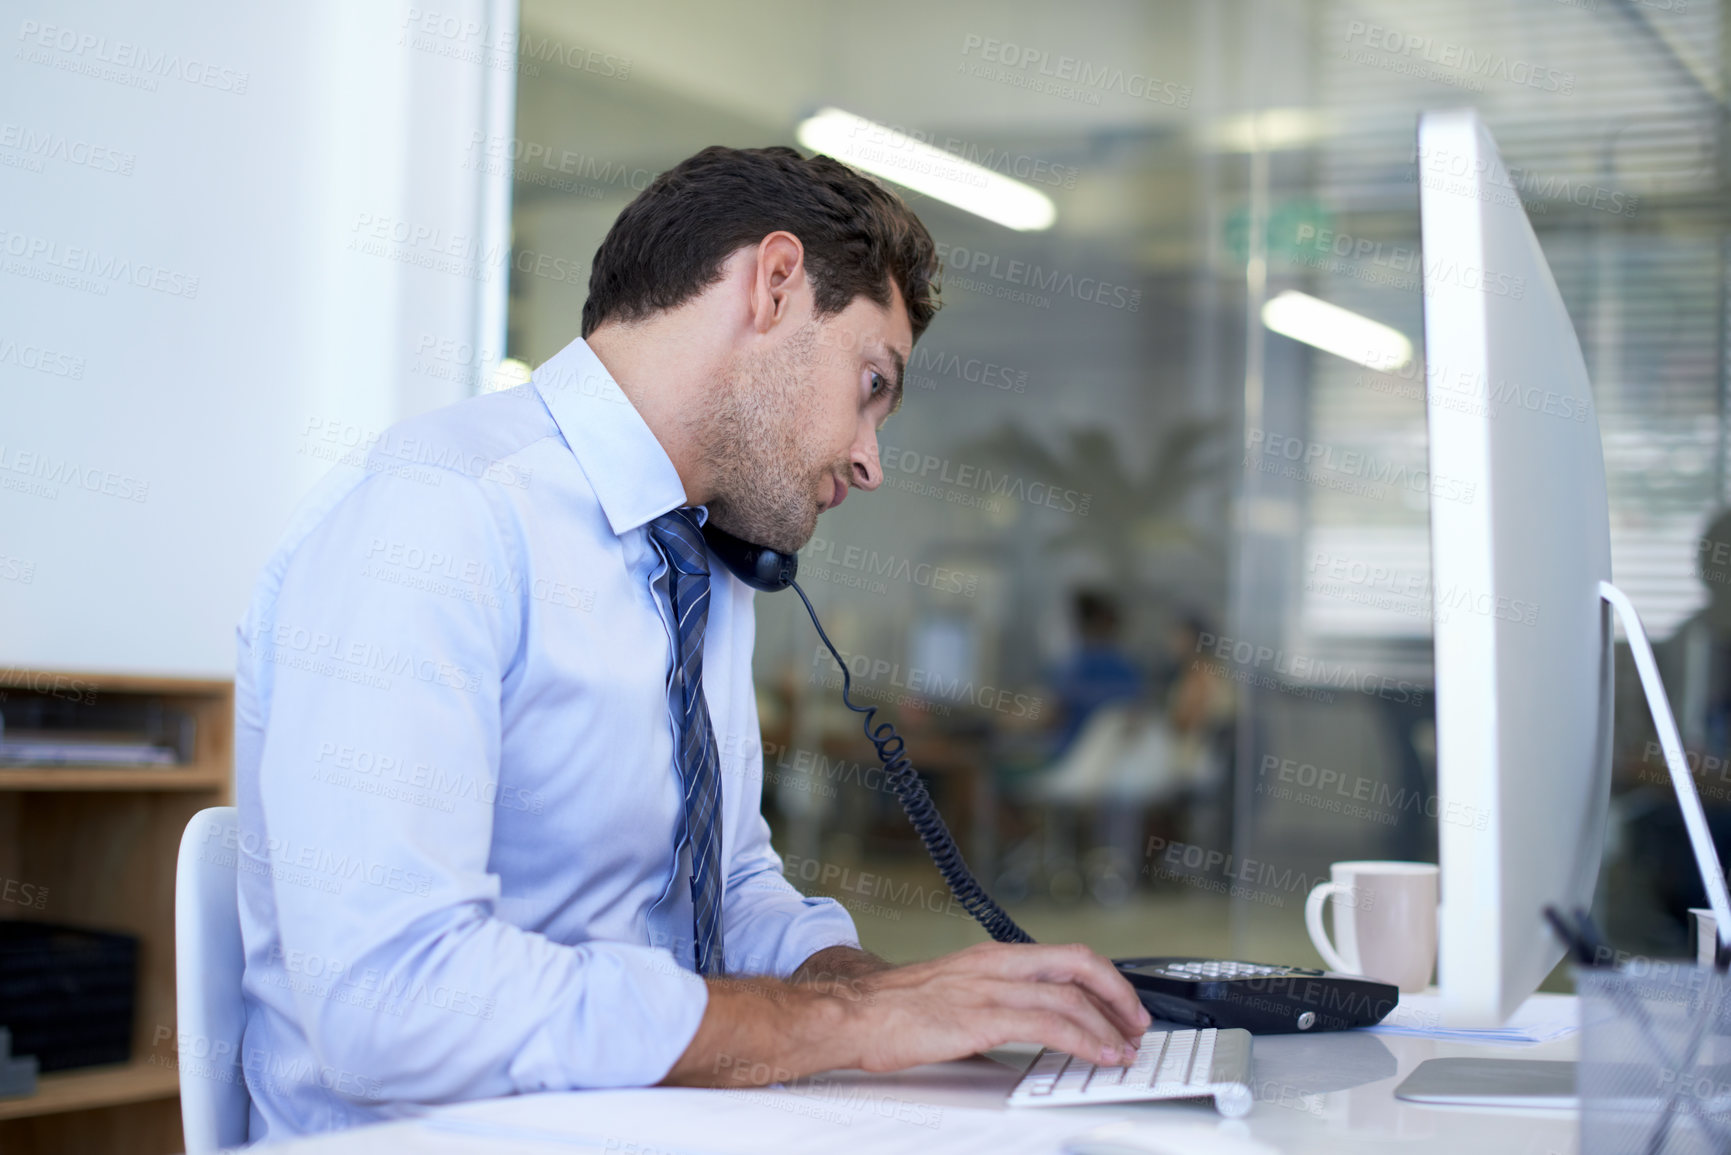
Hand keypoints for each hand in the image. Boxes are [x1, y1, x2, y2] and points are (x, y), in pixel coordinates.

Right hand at [842, 941, 1150, 1071]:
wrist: (853, 1013)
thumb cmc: (894, 1010)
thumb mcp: (954, 993)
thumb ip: (993, 1003)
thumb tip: (1027, 1029)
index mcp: (991, 957)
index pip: (1066, 956)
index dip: (1104, 979)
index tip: (1122, 1004)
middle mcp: (996, 965)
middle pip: (1078, 965)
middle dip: (1118, 994)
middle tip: (1136, 1024)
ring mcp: (989, 989)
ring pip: (1070, 997)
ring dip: (1107, 1025)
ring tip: (1124, 1049)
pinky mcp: (981, 1018)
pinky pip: (1048, 1025)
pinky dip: (1083, 1041)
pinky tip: (1098, 1056)